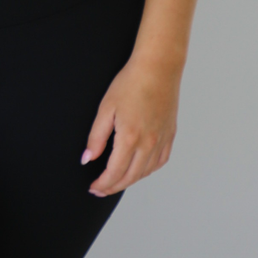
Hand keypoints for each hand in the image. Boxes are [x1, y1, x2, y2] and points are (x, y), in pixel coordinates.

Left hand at [81, 55, 180, 196]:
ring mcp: (162, 139)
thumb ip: (96, 137)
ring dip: (130, 180)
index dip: (102, 184)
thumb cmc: (130, 83)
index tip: (93, 187)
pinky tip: (139, 169)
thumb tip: (88, 158)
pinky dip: (148, 170)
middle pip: (130, 177)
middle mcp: (149, 143)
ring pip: (145, 172)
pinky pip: (160, 161)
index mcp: (130, 137)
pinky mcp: (170, 134)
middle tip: (101, 189)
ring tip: (116, 181)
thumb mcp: (105, 109)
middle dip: (113, 187)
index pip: (114, 172)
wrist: (158, 67)